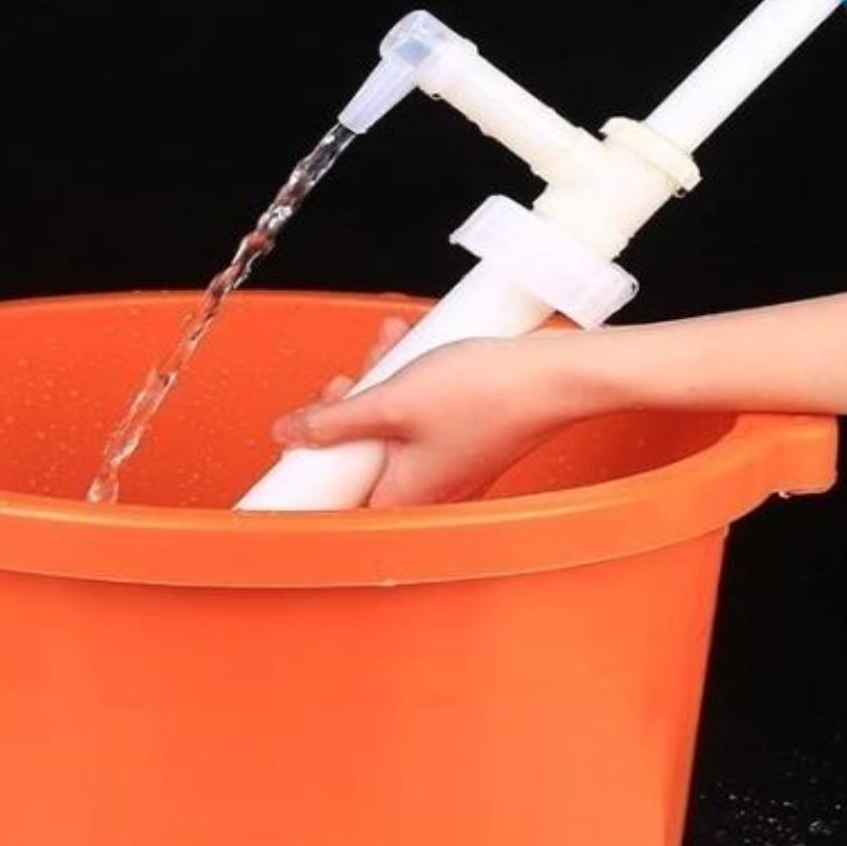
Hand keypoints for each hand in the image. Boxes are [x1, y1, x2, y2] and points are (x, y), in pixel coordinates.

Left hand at [270, 322, 601, 506]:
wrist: (557, 375)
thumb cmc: (488, 394)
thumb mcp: (393, 400)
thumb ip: (335, 421)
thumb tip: (290, 434)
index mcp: (403, 497)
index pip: (337, 498)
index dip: (314, 462)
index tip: (303, 435)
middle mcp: (427, 491)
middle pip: (360, 455)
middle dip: (348, 406)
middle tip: (351, 380)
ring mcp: (449, 466)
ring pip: (391, 428)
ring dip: (381, 383)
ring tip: (387, 347)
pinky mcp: (467, 440)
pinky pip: (422, 418)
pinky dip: (412, 384)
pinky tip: (411, 348)